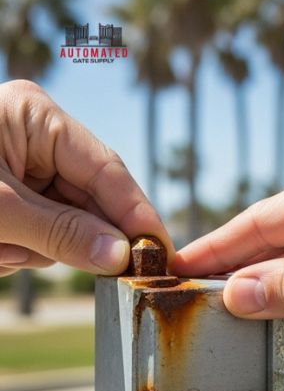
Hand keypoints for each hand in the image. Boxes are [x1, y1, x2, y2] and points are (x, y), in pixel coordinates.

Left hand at [0, 80, 172, 275]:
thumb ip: (59, 231)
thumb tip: (121, 256)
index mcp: (36, 117)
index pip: (107, 170)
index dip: (137, 215)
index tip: (161, 252)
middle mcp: (33, 139)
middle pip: (87, 202)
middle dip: (74, 238)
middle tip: (88, 273)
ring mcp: (19, 169)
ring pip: (61, 225)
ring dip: (31, 249)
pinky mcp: (7, 197)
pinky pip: (35, 235)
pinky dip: (14, 250)